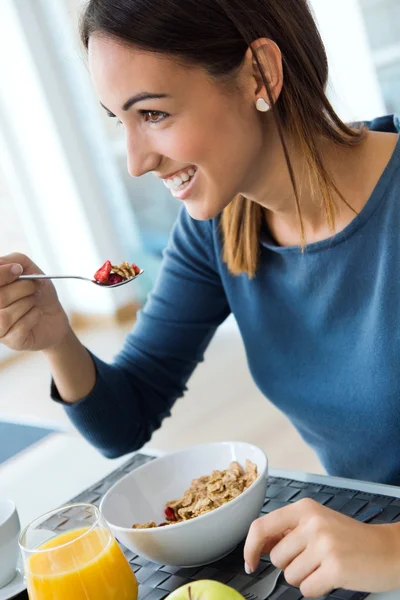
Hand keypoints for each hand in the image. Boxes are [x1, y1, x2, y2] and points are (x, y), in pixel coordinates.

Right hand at [0, 253, 69, 350]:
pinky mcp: (11, 341)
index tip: (19, 270)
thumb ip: (13, 261)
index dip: (2, 274)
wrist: (55, 316)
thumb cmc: (38, 293)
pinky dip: (33, 316)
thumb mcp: (29, 270)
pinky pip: (19, 328)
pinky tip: (37, 313)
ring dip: (28, 303)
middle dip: (22, 288)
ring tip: (35, 301)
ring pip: (5, 316)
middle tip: (34, 287)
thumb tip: (3, 265)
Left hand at [244, 498, 399, 596]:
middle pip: (276, 558)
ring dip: (305, 578)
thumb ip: (288, 530)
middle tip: (315, 559)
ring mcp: (324, 544)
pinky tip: (332, 577)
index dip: (250, 547)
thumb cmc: (350, 538)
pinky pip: (307, 590)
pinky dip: (316, 590)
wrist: (388, 550)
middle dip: (291, 565)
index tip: (249, 562)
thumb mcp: (317, 522)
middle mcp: (312, 522)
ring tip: (325, 566)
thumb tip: (257, 546)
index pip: (262, 526)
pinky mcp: (335, 568)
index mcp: (304, 508)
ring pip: (290, 576)